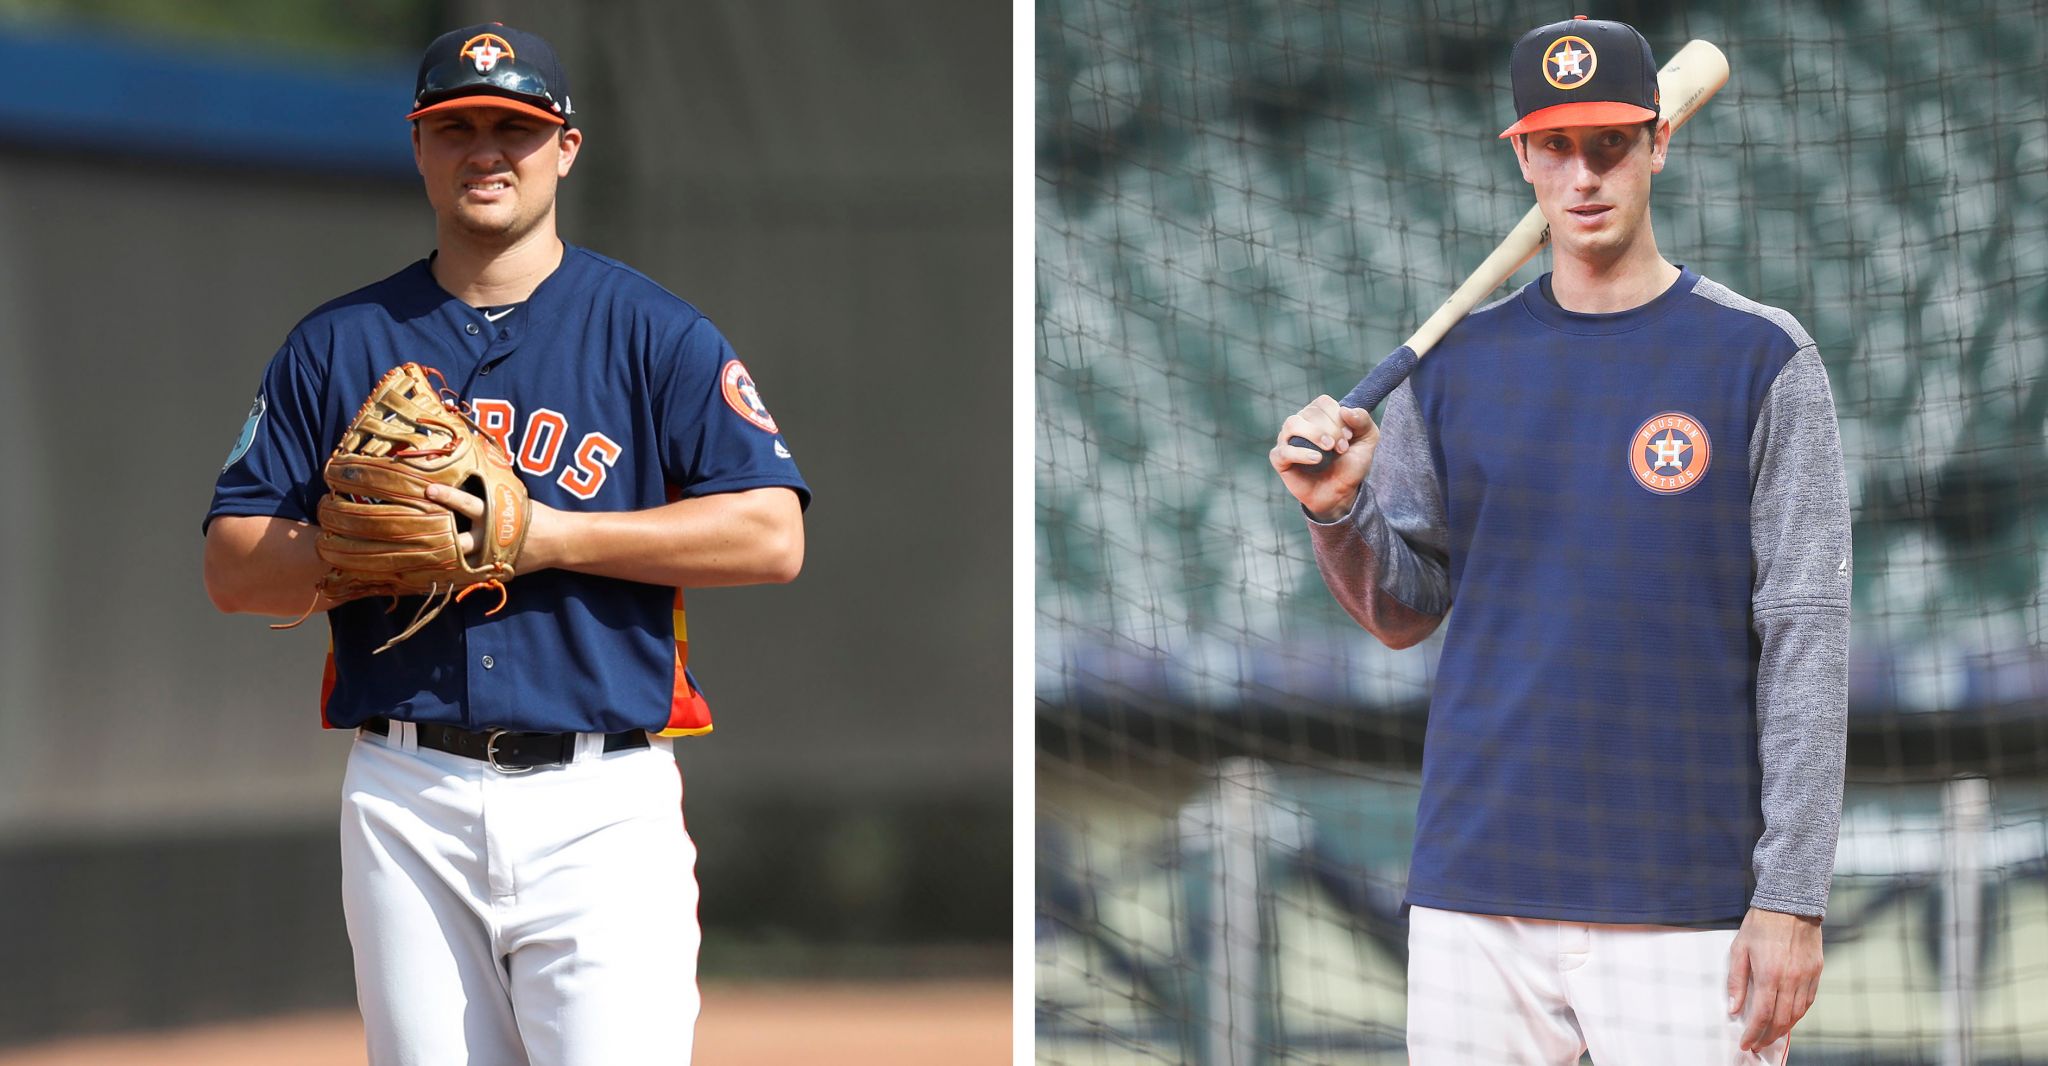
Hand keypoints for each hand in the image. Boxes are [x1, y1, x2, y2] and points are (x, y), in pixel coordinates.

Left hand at [423, 482, 560, 573]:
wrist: (557, 541)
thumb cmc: (533, 515)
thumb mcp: (513, 497)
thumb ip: (492, 490)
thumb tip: (469, 469)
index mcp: (495, 516)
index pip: (467, 504)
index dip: (447, 497)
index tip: (429, 489)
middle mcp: (489, 538)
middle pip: (458, 541)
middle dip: (437, 536)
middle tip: (413, 529)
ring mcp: (490, 559)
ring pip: (459, 562)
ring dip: (439, 559)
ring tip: (414, 556)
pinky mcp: (492, 572)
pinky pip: (468, 575)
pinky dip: (452, 574)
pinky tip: (432, 574)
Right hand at [1270, 395, 1378, 520]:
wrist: (1341, 493)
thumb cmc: (1350, 464)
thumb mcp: (1367, 440)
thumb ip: (1363, 421)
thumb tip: (1345, 410)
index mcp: (1318, 415)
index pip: (1323, 403)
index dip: (1337, 417)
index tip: (1349, 436)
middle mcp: (1300, 423)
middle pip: (1310, 412)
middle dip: (1331, 430)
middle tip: (1342, 448)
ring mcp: (1287, 440)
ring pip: (1292, 424)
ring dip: (1314, 434)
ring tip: (1329, 449)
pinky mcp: (1280, 459)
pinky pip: (1284, 450)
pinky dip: (1301, 454)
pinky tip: (1317, 460)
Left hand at [1727, 907, 1822, 1051]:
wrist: (1790, 903)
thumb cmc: (1761, 924)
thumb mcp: (1739, 949)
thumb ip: (1736, 980)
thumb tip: (1734, 1008)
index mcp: (1769, 974)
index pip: (1762, 1015)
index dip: (1753, 1033)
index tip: (1746, 1043)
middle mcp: (1791, 979)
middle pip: (1781, 1020)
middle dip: (1768, 1037)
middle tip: (1757, 1045)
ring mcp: (1806, 976)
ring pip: (1797, 1014)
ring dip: (1784, 1029)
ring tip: (1770, 1036)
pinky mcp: (1817, 972)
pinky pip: (1808, 1001)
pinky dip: (1798, 1014)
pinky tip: (1788, 1018)